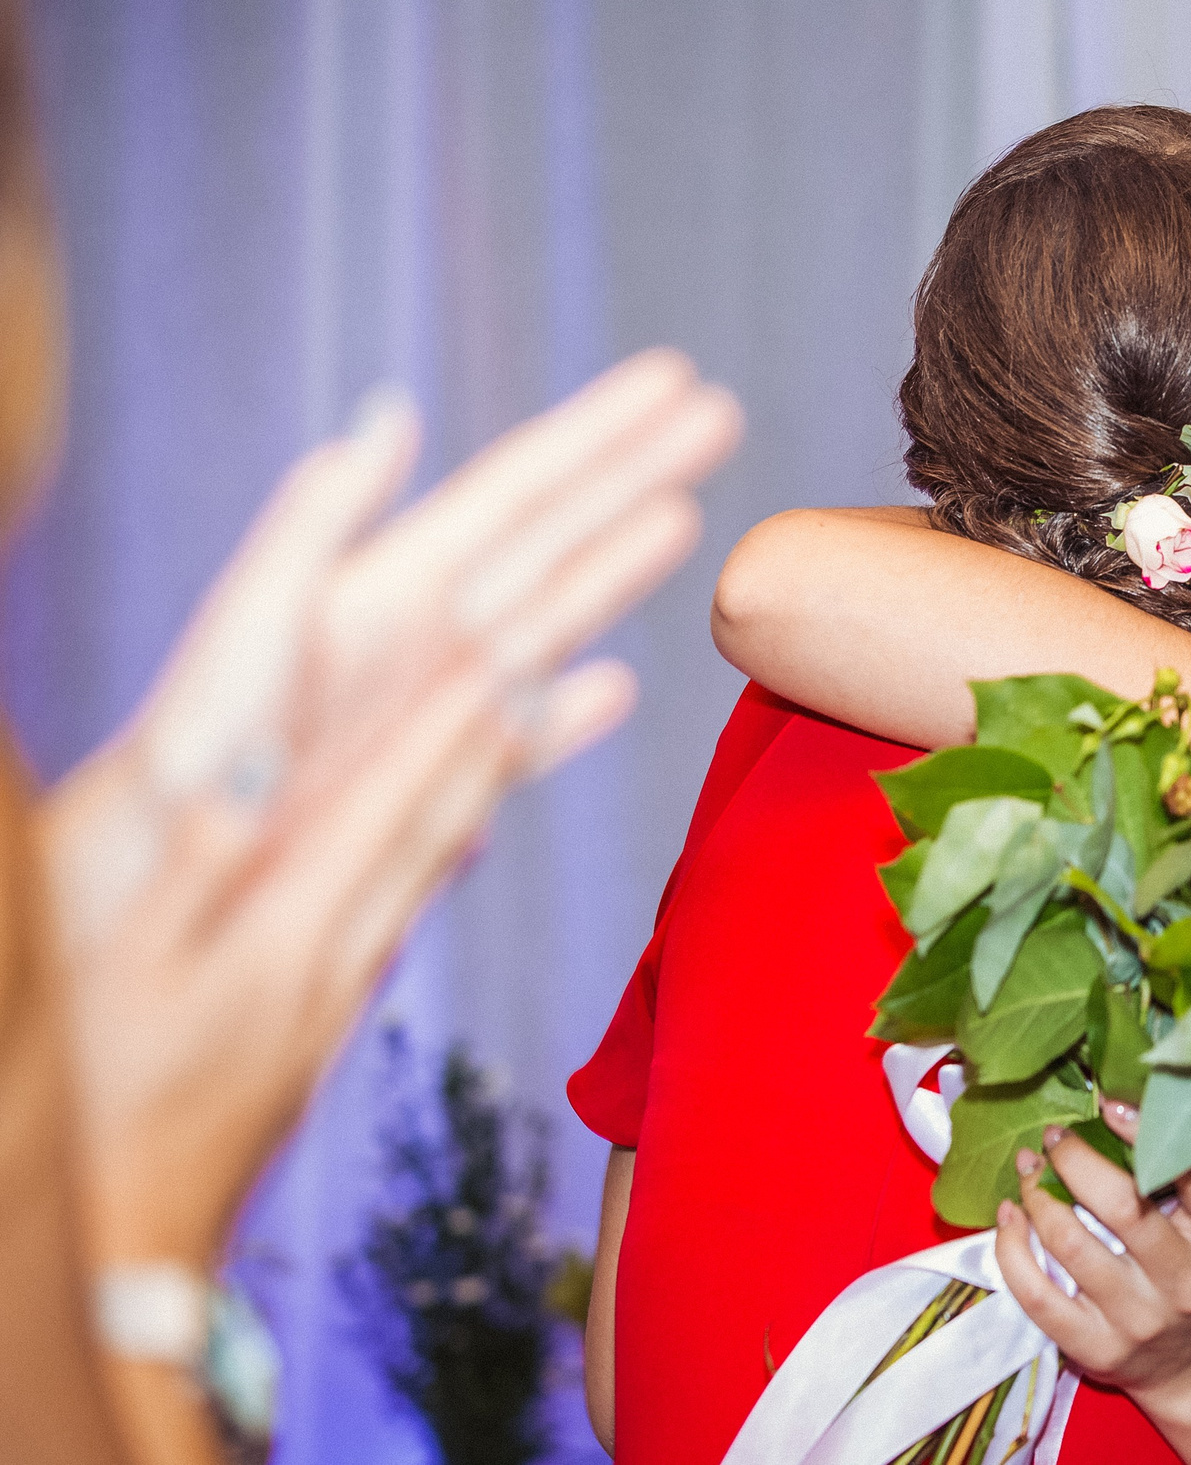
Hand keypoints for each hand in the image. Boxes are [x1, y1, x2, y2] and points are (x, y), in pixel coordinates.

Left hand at [44, 350, 740, 1269]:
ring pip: (473, 650)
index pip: (367, 567)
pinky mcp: (347, 862)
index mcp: (237, 738)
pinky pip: (455, 768)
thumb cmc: (118, 1090)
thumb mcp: (263, 951)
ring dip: (580, 574)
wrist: (85, 1206)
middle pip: (451, 571)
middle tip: (692, 402)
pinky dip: (529, 722)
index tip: (579, 396)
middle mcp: (287, 739)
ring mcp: (323, 795)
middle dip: (572, 479)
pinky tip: (602, 681)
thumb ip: (394, 812)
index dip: (483, 473)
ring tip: (683, 502)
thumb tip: (513, 679)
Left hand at [990, 1100, 1190, 1399]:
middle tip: (1056, 1138)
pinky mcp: (1094, 1347)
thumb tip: (1117, 1108)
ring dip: (1037, 1195)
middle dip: (1075, 1160)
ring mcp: (1136, 1319)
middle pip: (1122, 1205)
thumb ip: (1184, 1176)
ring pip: (1070, 1244)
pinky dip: (1012, 1247)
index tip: (1108, 1106)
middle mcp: (1183, 1281)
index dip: (1147, 1134)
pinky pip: (1036, 1294)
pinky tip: (1010, 1216)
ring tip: (1029, 1169)